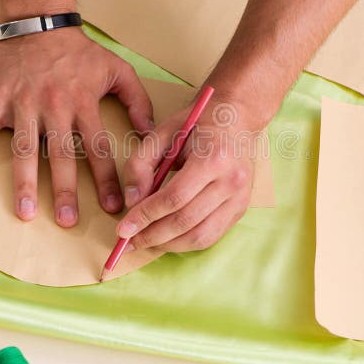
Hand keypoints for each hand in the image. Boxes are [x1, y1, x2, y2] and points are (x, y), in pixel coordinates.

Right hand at [0, 27, 153, 226]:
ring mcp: (24, 104)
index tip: (113, 205)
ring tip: (23, 211)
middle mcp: (55, 107)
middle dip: (65, 189)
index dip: (106, 178)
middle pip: (62, 155)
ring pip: (25, 149)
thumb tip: (149, 132)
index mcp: (84, 103)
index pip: (98, 147)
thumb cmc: (78, 50)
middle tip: (67, 220)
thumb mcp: (117, 68)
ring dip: (24, 181)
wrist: (37, 20)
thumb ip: (138, 100)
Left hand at [116, 96, 257, 252]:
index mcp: (213, 158)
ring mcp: (240, 198)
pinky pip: (211, 236)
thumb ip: (141, 164)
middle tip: (128, 241)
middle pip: (186, 221)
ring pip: (200, 237)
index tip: (123, 229)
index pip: (174, 198)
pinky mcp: (241, 209)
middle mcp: (232, 181)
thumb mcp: (162, 133)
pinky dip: (186, 243)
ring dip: (168, 245)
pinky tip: (167, 239)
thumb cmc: (196, 124)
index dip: (145, 216)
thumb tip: (131, 201)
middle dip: (152, 236)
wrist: (236, 118)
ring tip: (145, 243)